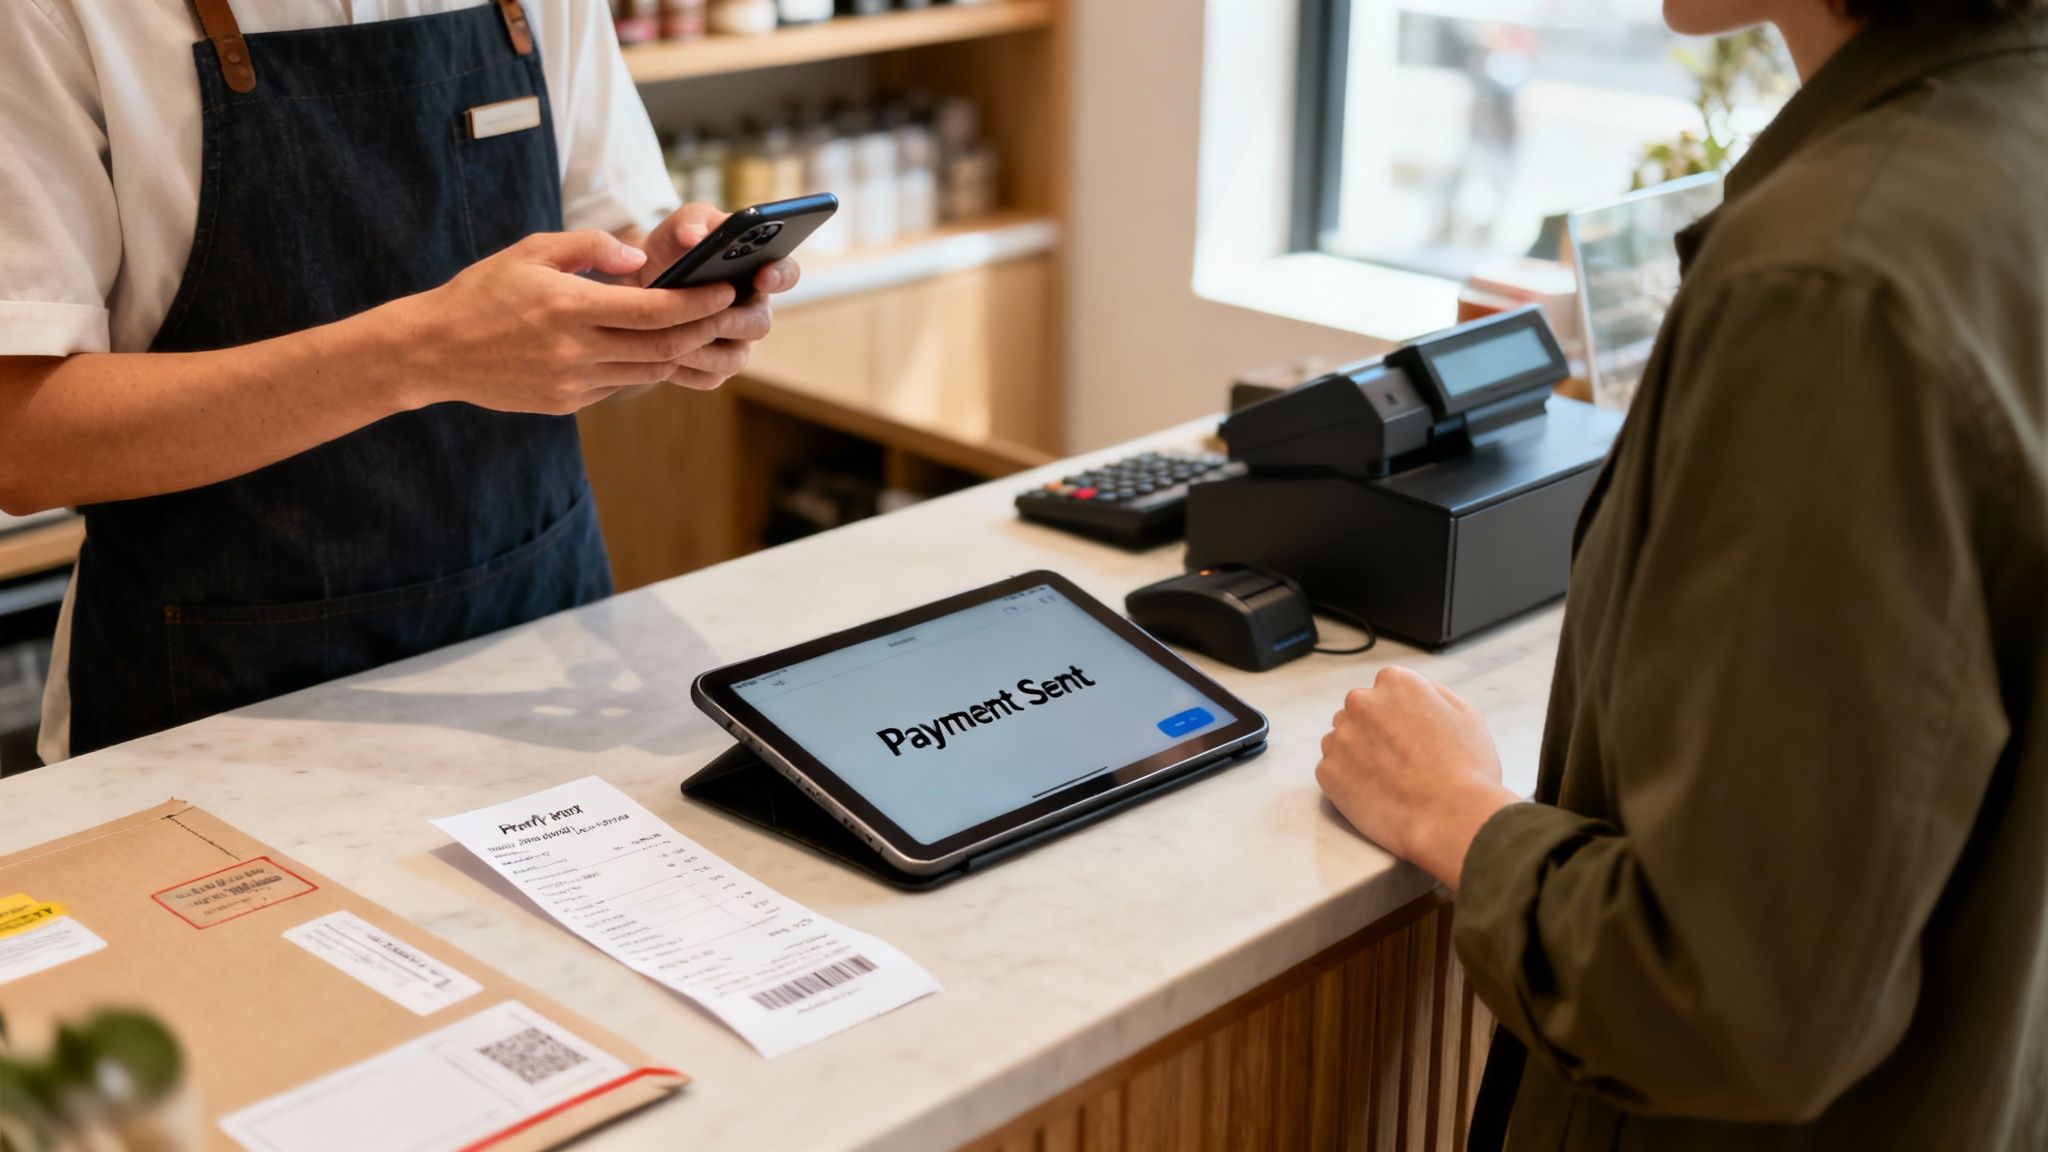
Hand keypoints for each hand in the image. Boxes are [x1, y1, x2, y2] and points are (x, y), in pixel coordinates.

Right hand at [392, 229, 742, 414]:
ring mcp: (571, 383)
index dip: (698, 303)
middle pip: (662, 347)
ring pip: (646, 372)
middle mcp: (575, 350)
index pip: (654, 311)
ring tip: (702, 330)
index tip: (725, 289)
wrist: (433, 350)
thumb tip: (638, 257)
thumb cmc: (484, 291)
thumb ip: (590, 246)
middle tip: (730, 312)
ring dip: (678, 352)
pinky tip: (652, 348)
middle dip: (704, 330)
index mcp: (569, 307)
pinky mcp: (565, 403)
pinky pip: (618, 385)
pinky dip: (641, 367)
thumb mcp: (532, 251)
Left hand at [621, 202, 803, 387]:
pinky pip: (708, 377)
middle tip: (709, 315)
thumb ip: (692, 220)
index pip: (787, 273)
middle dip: (732, 321)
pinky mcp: (714, 370)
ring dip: (702, 348)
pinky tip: (660, 357)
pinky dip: (685, 369)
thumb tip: (696, 237)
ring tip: (670, 337)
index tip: (762, 274)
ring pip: (734, 358)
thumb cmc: (667, 253)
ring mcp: (737, 344)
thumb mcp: (676, 227)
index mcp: (757, 271)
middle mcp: (753, 310)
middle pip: (760, 324)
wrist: (633, 289)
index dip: (781, 276)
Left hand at [1315, 666, 1517, 889]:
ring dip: (1357, 754)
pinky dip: (1348, 781)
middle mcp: (1362, 703)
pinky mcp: (1328, 771)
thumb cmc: (1467, 772)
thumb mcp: (1466, 716)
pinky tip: (1376, 794)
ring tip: (1389, 780)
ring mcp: (1341, 737)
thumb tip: (1417, 693)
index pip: (1384, 688)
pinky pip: (1332, 770)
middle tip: (1400, 760)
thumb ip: (1435, 695)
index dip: (1399, 715)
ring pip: (1341, 739)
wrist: (1451, 819)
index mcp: (1396, 683)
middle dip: (1373, 731)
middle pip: (1358, 711)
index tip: (1409, 735)